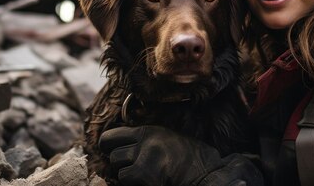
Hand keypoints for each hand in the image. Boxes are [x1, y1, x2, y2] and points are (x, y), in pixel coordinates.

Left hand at [98, 125, 262, 185]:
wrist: (206, 174)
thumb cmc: (191, 159)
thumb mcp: (168, 139)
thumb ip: (145, 141)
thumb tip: (118, 147)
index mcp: (149, 132)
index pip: (112, 136)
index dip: (107, 145)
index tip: (107, 150)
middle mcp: (144, 144)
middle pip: (114, 156)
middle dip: (121, 165)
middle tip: (133, 170)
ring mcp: (144, 161)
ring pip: (119, 172)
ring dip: (127, 177)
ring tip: (145, 177)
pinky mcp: (145, 177)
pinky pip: (127, 181)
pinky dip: (134, 184)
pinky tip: (149, 182)